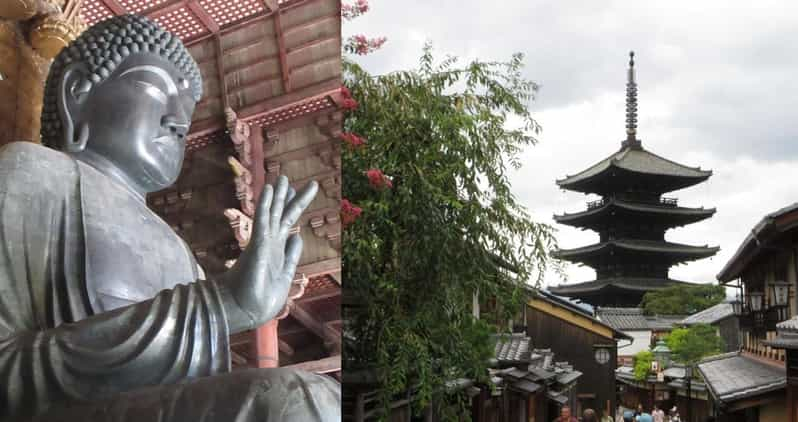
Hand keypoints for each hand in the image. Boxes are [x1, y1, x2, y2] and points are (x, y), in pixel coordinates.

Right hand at [220, 175, 317, 332]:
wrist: (246, 311)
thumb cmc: (263, 299)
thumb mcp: (285, 275)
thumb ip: (291, 256)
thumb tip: (298, 236)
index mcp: (278, 251)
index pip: (287, 225)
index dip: (292, 209)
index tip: (295, 195)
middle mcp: (271, 243)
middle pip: (282, 215)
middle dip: (289, 197)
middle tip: (291, 179)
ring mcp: (264, 241)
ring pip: (273, 212)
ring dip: (278, 194)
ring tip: (283, 176)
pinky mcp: (258, 243)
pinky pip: (263, 219)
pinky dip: (266, 203)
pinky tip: (268, 188)